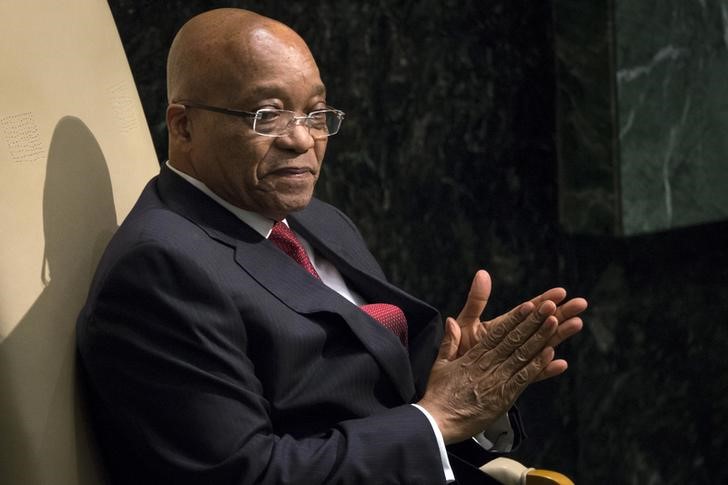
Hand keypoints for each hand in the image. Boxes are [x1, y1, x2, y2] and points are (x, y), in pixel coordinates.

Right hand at [418, 300, 557, 443]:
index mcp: (473, 356)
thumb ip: (449, 342)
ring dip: (539, 338)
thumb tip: (451, 321)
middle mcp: (487, 365)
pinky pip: (523, 379)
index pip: (498, 333)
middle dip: (532, 321)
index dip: (515, 318)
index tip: (529, 305)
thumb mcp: (440, 364)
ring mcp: (497, 381)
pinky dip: (537, 366)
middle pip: (514, 339)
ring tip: (554, 322)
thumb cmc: (438, 395)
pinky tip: (550, 354)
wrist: (437, 421)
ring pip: (522, 355)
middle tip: (548, 306)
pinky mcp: (503, 397)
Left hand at [453, 270, 586, 379]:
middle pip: (540, 325)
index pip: (526, 311)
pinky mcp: (513, 381)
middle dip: (560, 314)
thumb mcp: (466, 323)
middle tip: (581, 303)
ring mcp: (516, 360)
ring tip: (577, 324)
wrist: (455, 384)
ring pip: (541, 346)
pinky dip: (545, 369)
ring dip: (559, 336)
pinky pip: (531, 375)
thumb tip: (482, 273)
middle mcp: (514, 342)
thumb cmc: (460, 351)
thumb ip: (476, 302)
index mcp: (504, 327)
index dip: (543, 301)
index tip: (560, 292)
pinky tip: (560, 363)